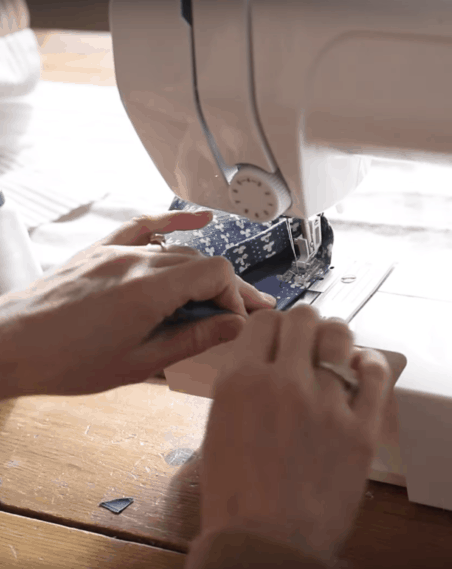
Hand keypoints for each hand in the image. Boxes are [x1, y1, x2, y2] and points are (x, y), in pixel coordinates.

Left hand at [0, 211, 277, 398]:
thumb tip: (233, 326)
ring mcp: (116, 251)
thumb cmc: (67, 362)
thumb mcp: (140, 363)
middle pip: (202, 262)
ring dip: (202, 271)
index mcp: (149, 290)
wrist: (9, 346)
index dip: (234, 298)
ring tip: (218, 296)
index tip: (232, 322)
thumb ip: (193, 339)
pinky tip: (201, 219)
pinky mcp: (99, 250)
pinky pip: (144, 226)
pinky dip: (174, 222)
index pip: (217, 274)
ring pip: (178, 251)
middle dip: (225, 289)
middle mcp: (136, 261)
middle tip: (239, 315)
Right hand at [198, 305, 392, 563]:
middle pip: (305, 318)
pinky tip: (363, 369)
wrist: (266, 544)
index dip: (274, 328)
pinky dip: (371, 364)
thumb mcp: (218, 432)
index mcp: (240, 383)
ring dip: (338, 341)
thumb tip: (265, 364)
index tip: (280, 340)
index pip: (264, 321)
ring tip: (336, 357)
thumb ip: (241, 390)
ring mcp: (327, 404)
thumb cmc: (236, 500)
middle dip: (306, 328)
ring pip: (341, 337)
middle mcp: (284, 384)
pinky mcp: (362, 427)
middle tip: (308, 347)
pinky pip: (376, 373)